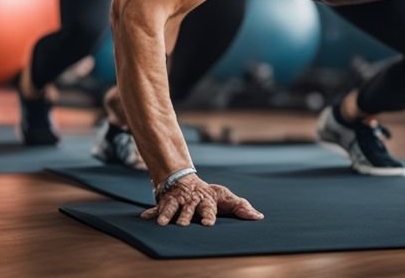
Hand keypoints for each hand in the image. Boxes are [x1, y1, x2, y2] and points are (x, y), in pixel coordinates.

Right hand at [140, 174, 263, 226]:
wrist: (184, 180)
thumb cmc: (208, 194)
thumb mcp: (225, 198)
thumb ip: (241, 207)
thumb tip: (259, 217)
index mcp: (207, 200)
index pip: (209, 208)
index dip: (209, 215)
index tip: (209, 223)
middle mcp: (192, 201)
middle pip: (189, 209)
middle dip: (186, 216)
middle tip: (184, 224)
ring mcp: (178, 200)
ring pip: (172, 208)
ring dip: (167, 215)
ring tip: (163, 223)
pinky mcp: (165, 202)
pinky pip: (157, 207)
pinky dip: (152, 212)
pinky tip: (145, 217)